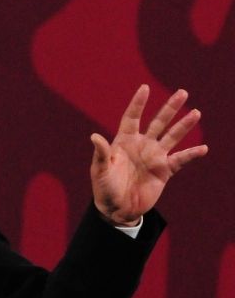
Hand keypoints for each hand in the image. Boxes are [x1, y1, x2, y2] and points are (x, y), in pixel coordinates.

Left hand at [90, 85, 207, 225]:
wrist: (117, 209)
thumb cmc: (104, 188)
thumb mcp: (100, 171)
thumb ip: (101, 154)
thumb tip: (94, 136)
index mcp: (124, 141)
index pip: (132, 118)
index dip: (138, 104)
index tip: (145, 88)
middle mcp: (141, 145)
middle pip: (158, 122)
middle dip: (170, 108)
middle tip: (182, 92)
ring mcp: (154, 157)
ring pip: (172, 136)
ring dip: (184, 126)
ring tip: (196, 113)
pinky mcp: (164, 171)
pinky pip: (180, 160)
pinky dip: (191, 154)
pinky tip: (203, 148)